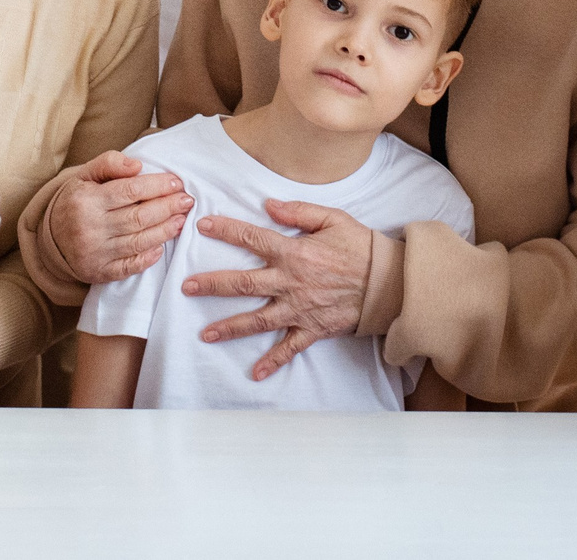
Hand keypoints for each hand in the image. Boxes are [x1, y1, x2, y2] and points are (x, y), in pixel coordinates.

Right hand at [50, 153, 190, 284]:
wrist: (51, 239)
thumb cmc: (75, 202)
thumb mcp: (84, 176)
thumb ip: (109, 164)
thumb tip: (137, 166)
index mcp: (87, 201)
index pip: (130, 191)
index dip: (157, 186)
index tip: (176, 183)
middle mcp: (91, 228)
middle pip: (139, 217)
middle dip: (168, 208)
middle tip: (187, 201)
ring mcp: (95, 253)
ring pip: (139, 241)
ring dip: (165, 231)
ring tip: (182, 220)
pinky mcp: (99, 272)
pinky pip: (129, 266)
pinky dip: (148, 258)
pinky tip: (162, 247)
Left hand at [185, 200, 373, 380]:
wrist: (389, 283)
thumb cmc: (361, 247)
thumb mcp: (333, 219)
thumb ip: (298, 212)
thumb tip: (269, 204)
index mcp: (294, 252)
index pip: (252, 239)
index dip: (226, 231)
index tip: (202, 225)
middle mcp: (290, 282)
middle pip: (244, 283)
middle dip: (213, 285)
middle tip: (187, 288)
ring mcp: (300, 309)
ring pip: (258, 319)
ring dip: (231, 327)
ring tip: (206, 334)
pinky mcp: (313, 329)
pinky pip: (289, 348)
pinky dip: (273, 361)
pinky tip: (255, 373)